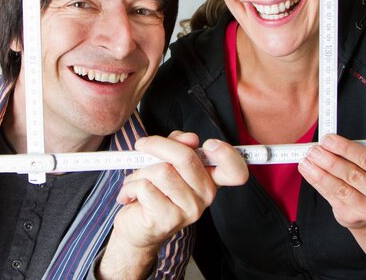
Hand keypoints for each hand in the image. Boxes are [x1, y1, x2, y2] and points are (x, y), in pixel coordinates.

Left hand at [99, 132, 246, 278]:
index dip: (227, 154)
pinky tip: (130, 195)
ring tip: (137, 181)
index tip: (209, 144)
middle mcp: (205, 195)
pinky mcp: (168, 218)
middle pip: (186, 157)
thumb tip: (189, 138)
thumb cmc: (152, 189)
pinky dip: (130, 186)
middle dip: (157, 145)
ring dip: (140, 172)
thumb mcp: (165, 160)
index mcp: (209, 178)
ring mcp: (189, 209)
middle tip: (142, 145)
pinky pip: (145, 186)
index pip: (235, 171)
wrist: (136, 227)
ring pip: (161, 171)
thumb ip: (177, 144)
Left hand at [298, 134, 365, 231]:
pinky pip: (331, 197)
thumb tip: (326, 142)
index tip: (327, 139)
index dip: (345, 148)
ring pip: (340, 188)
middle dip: (330, 160)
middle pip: (353, 175)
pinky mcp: (352, 217)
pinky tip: (308, 171)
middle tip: (314, 150)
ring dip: (320, 172)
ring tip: (307, 160)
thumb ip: (352, 155)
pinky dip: (316, 182)